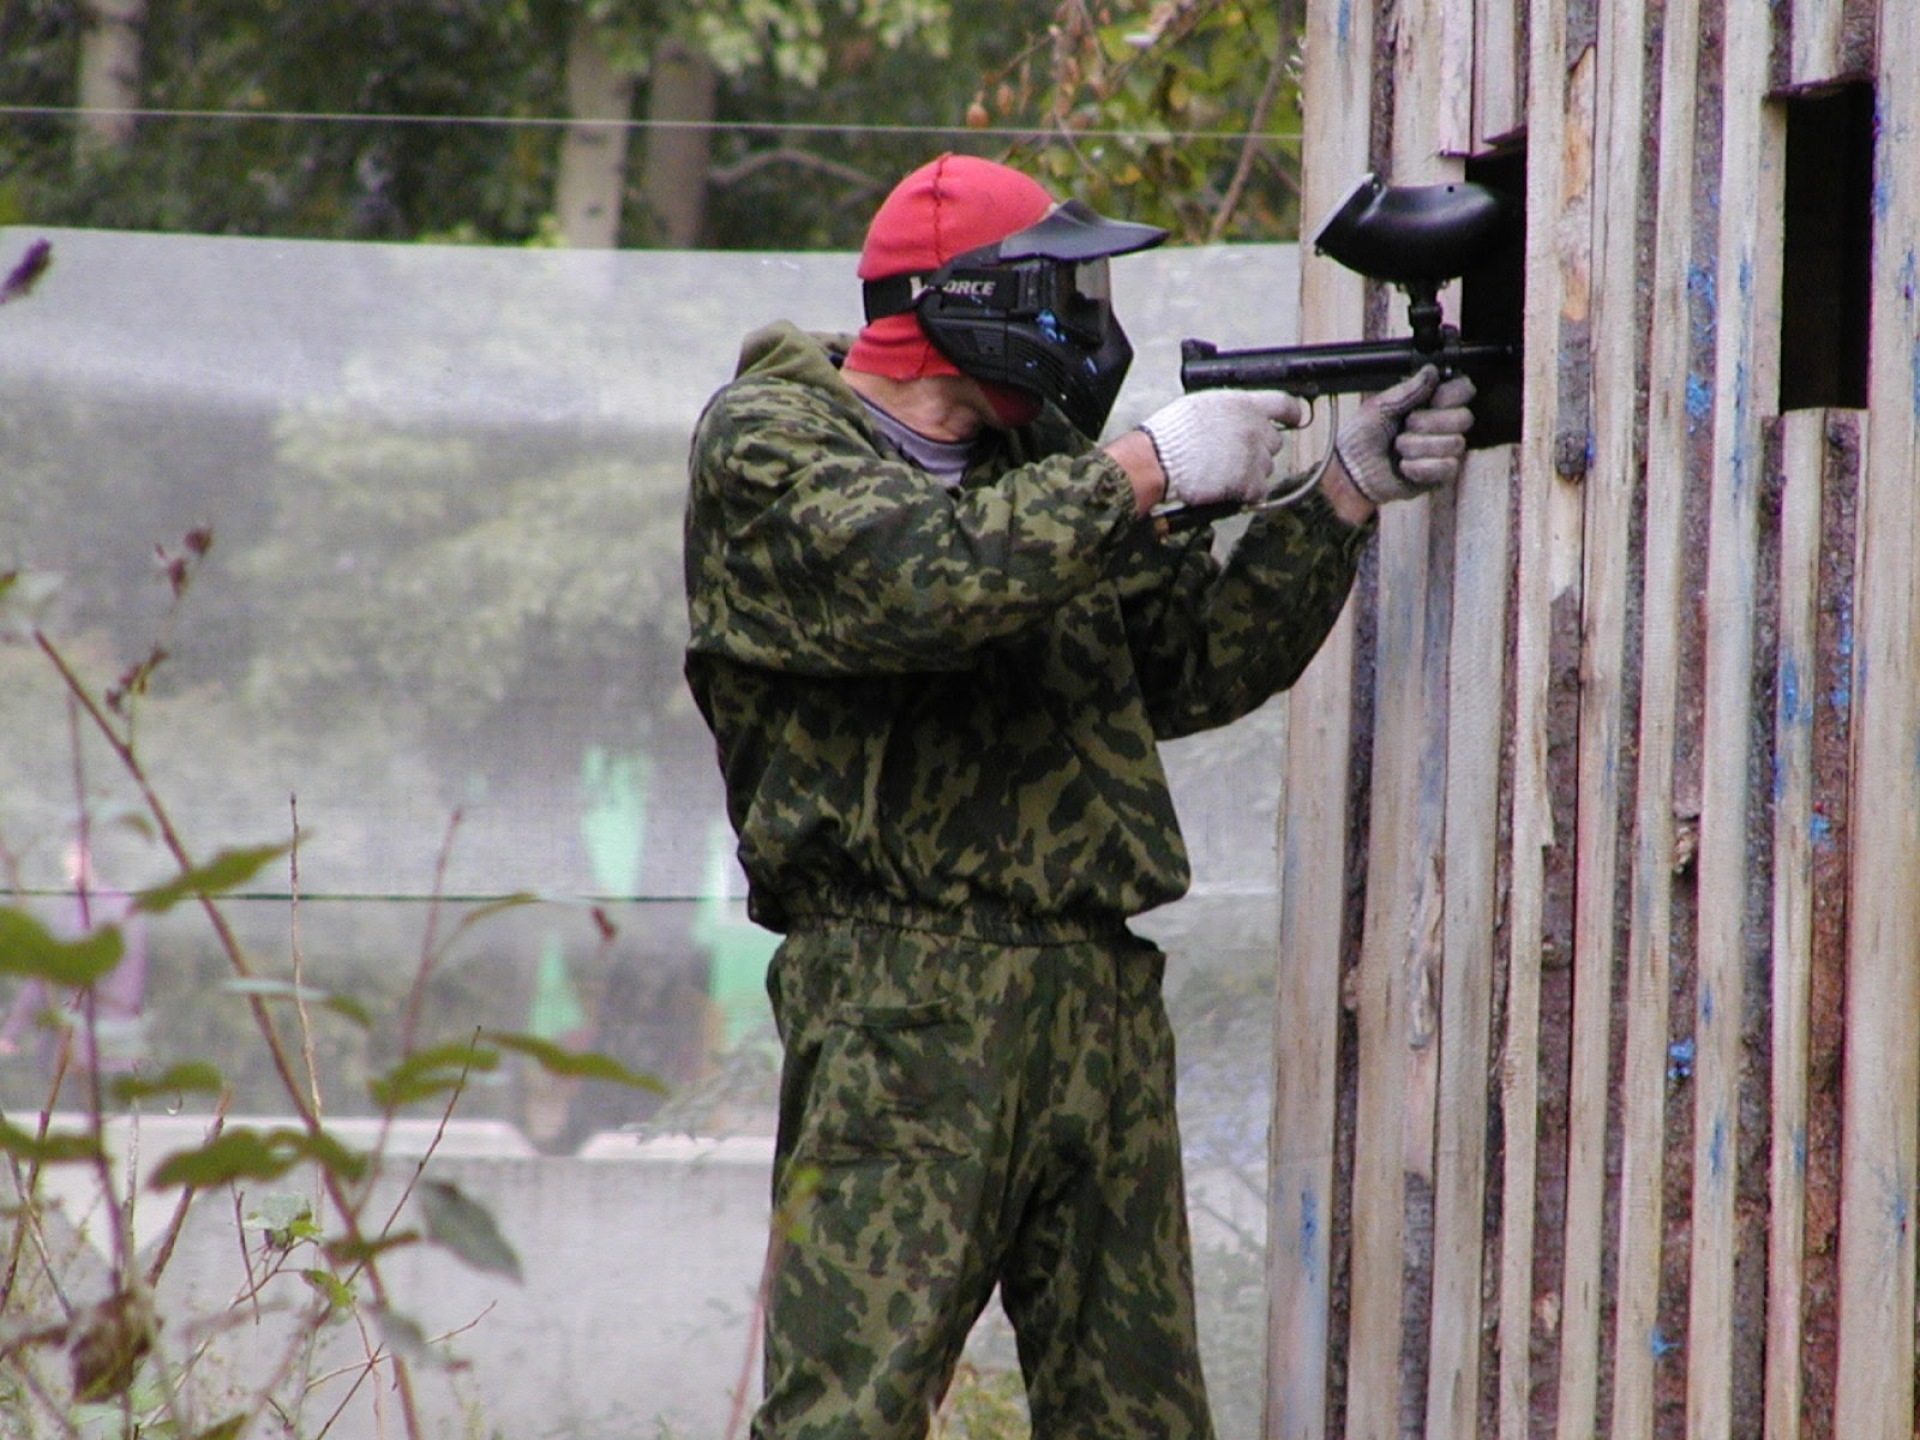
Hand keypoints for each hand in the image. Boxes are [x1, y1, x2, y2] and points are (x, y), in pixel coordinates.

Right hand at [1138, 389, 1307, 507]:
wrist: (1159, 460)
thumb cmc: (1171, 434)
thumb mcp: (1202, 407)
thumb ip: (1229, 411)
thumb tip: (1237, 417)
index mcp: (1243, 404)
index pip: (1283, 404)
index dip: (1292, 413)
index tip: (1295, 418)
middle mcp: (1254, 427)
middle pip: (1274, 442)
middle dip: (1258, 450)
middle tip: (1234, 457)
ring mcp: (1254, 455)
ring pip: (1266, 467)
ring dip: (1250, 472)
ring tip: (1223, 473)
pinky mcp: (1248, 481)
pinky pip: (1259, 490)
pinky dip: (1246, 493)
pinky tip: (1228, 488)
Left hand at [1334, 366, 1475, 505]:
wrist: (1349, 472)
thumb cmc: (1361, 438)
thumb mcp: (1380, 406)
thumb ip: (1409, 390)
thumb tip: (1431, 370)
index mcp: (1429, 403)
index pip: (1463, 390)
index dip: (1451, 395)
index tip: (1432, 399)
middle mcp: (1441, 426)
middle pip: (1464, 418)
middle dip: (1429, 423)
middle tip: (1406, 426)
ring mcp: (1442, 451)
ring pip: (1454, 443)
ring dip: (1418, 446)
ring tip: (1398, 449)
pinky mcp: (1440, 476)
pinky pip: (1447, 467)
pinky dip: (1420, 467)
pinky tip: (1404, 466)